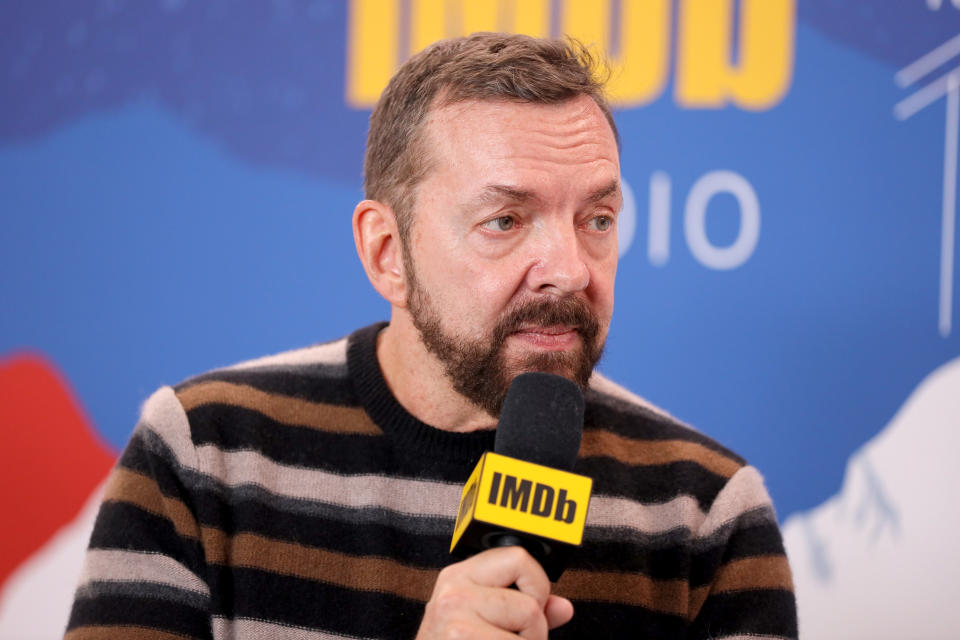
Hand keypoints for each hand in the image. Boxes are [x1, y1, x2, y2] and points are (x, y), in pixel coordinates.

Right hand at [416, 546, 573, 638]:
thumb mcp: (482, 622)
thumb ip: (523, 610)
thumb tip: (563, 607)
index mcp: (458, 577)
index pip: (519, 558)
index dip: (535, 586)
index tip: (528, 609)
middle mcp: (453, 594)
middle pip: (530, 604)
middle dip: (532, 632)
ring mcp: (455, 623)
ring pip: (530, 628)